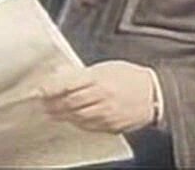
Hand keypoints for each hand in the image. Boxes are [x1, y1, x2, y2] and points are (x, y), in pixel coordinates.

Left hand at [39, 60, 154, 133]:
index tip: (40, 90)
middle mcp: (101, 97)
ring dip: (62, 115)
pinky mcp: (110, 126)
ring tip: (52, 112)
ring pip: (76, 117)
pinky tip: (71, 119)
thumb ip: (84, 74)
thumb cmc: (131, 77)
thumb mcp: (107, 68)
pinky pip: (88, 126)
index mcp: (99, 79)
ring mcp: (106, 114)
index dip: (51, 89)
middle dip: (53, 104)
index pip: (68, 85)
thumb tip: (62, 76)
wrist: (155, 94)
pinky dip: (77, 122)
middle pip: (69, 103)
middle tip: (42, 103)